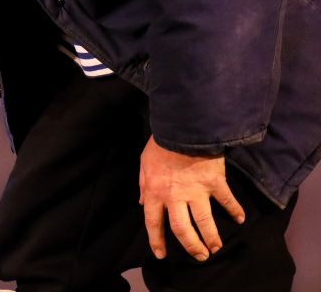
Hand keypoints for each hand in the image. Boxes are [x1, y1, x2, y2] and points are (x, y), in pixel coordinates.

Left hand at [139, 136, 244, 260]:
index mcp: (156, 192)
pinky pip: (227, 200)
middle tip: (200, 256)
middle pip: (183, 230)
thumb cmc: (160, 145)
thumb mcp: (144, 164)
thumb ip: (144, 186)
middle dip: (192, 246)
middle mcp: (175, 196)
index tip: (161, 254)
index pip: (153, 222)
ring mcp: (196, 191)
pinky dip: (235, 210)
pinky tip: (240, 219)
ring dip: (212, 238)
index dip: (157, 240)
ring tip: (216, 248)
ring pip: (205, 222)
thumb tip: (143, 204)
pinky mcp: (215, 182)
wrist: (182, 127)